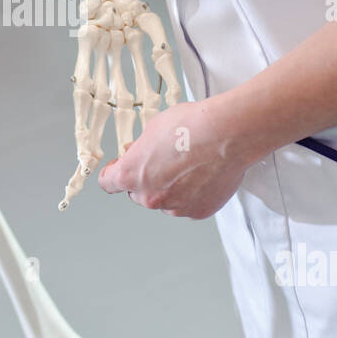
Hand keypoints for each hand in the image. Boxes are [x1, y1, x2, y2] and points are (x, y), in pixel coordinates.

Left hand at [98, 99, 256, 218]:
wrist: (227, 134)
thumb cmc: (193, 127)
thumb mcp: (152, 129)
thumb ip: (141, 149)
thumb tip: (141, 154)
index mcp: (132, 175)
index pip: (109, 183)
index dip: (113, 174)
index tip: (117, 170)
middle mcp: (151, 197)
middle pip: (138, 194)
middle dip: (146, 180)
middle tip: (163, 162)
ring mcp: (176, 207)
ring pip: (165, 201)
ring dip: (171, 189)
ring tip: (189, 165)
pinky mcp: (199, 211)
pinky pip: (188, 204)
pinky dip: (192, 194)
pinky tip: (202, 175)